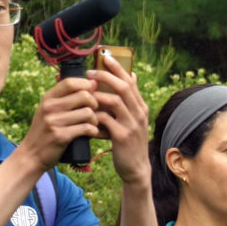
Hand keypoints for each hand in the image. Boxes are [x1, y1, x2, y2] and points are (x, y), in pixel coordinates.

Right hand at [19, 75, 99, 168]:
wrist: (31, 155)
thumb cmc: (45, 131)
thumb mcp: (49, 110)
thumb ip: (65, 98)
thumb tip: (93, 83)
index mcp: (48, 98)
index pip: (70, 82)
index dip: (86, 84)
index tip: (93, 92)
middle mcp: (50, 107)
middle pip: (84, 96)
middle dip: (95, 103)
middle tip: (94, 112)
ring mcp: (54, 122)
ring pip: (88, 112)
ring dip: (95, 119)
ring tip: (92, 124)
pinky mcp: (61, 136)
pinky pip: (86, 128)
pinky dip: (93, 131)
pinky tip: (91, 133)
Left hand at [89, 52, 150, 185]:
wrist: (135, 168)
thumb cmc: (129, 142)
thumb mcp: (133, 119)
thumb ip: (130, 100)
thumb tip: (131, 75)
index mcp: (140, 107)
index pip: (130, 81)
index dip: (117, 67)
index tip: (104, 57)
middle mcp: (139, 113)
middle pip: (123, 87)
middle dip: (106, 76)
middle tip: (90, 72)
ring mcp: (132, 125)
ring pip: (115, 101)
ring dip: (98, 95)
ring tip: (85, 93)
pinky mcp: (122, 137)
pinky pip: (106, 120)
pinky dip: (94, 115)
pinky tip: (86, 114)